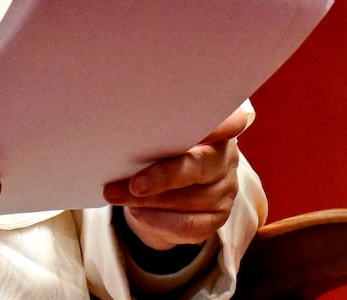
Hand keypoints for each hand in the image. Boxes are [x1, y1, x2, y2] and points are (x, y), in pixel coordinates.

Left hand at [103, 109, 247, 250]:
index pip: (229, 122)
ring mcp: (226, 189)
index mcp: (215, 127)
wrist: (158, 191)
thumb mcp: (155, 136)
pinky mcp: (217, 217)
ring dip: (149, 200)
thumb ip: (154, 132)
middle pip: (198, 166)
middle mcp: (226, 158)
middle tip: (133, 184)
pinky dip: (158, 220)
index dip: (220, 124)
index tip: (208, 123)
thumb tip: (126, 135)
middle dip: (162, 176)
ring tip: (117, 196)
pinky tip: (137, 213)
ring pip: (189, 199)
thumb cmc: (155, 151)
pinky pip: (188, 225)